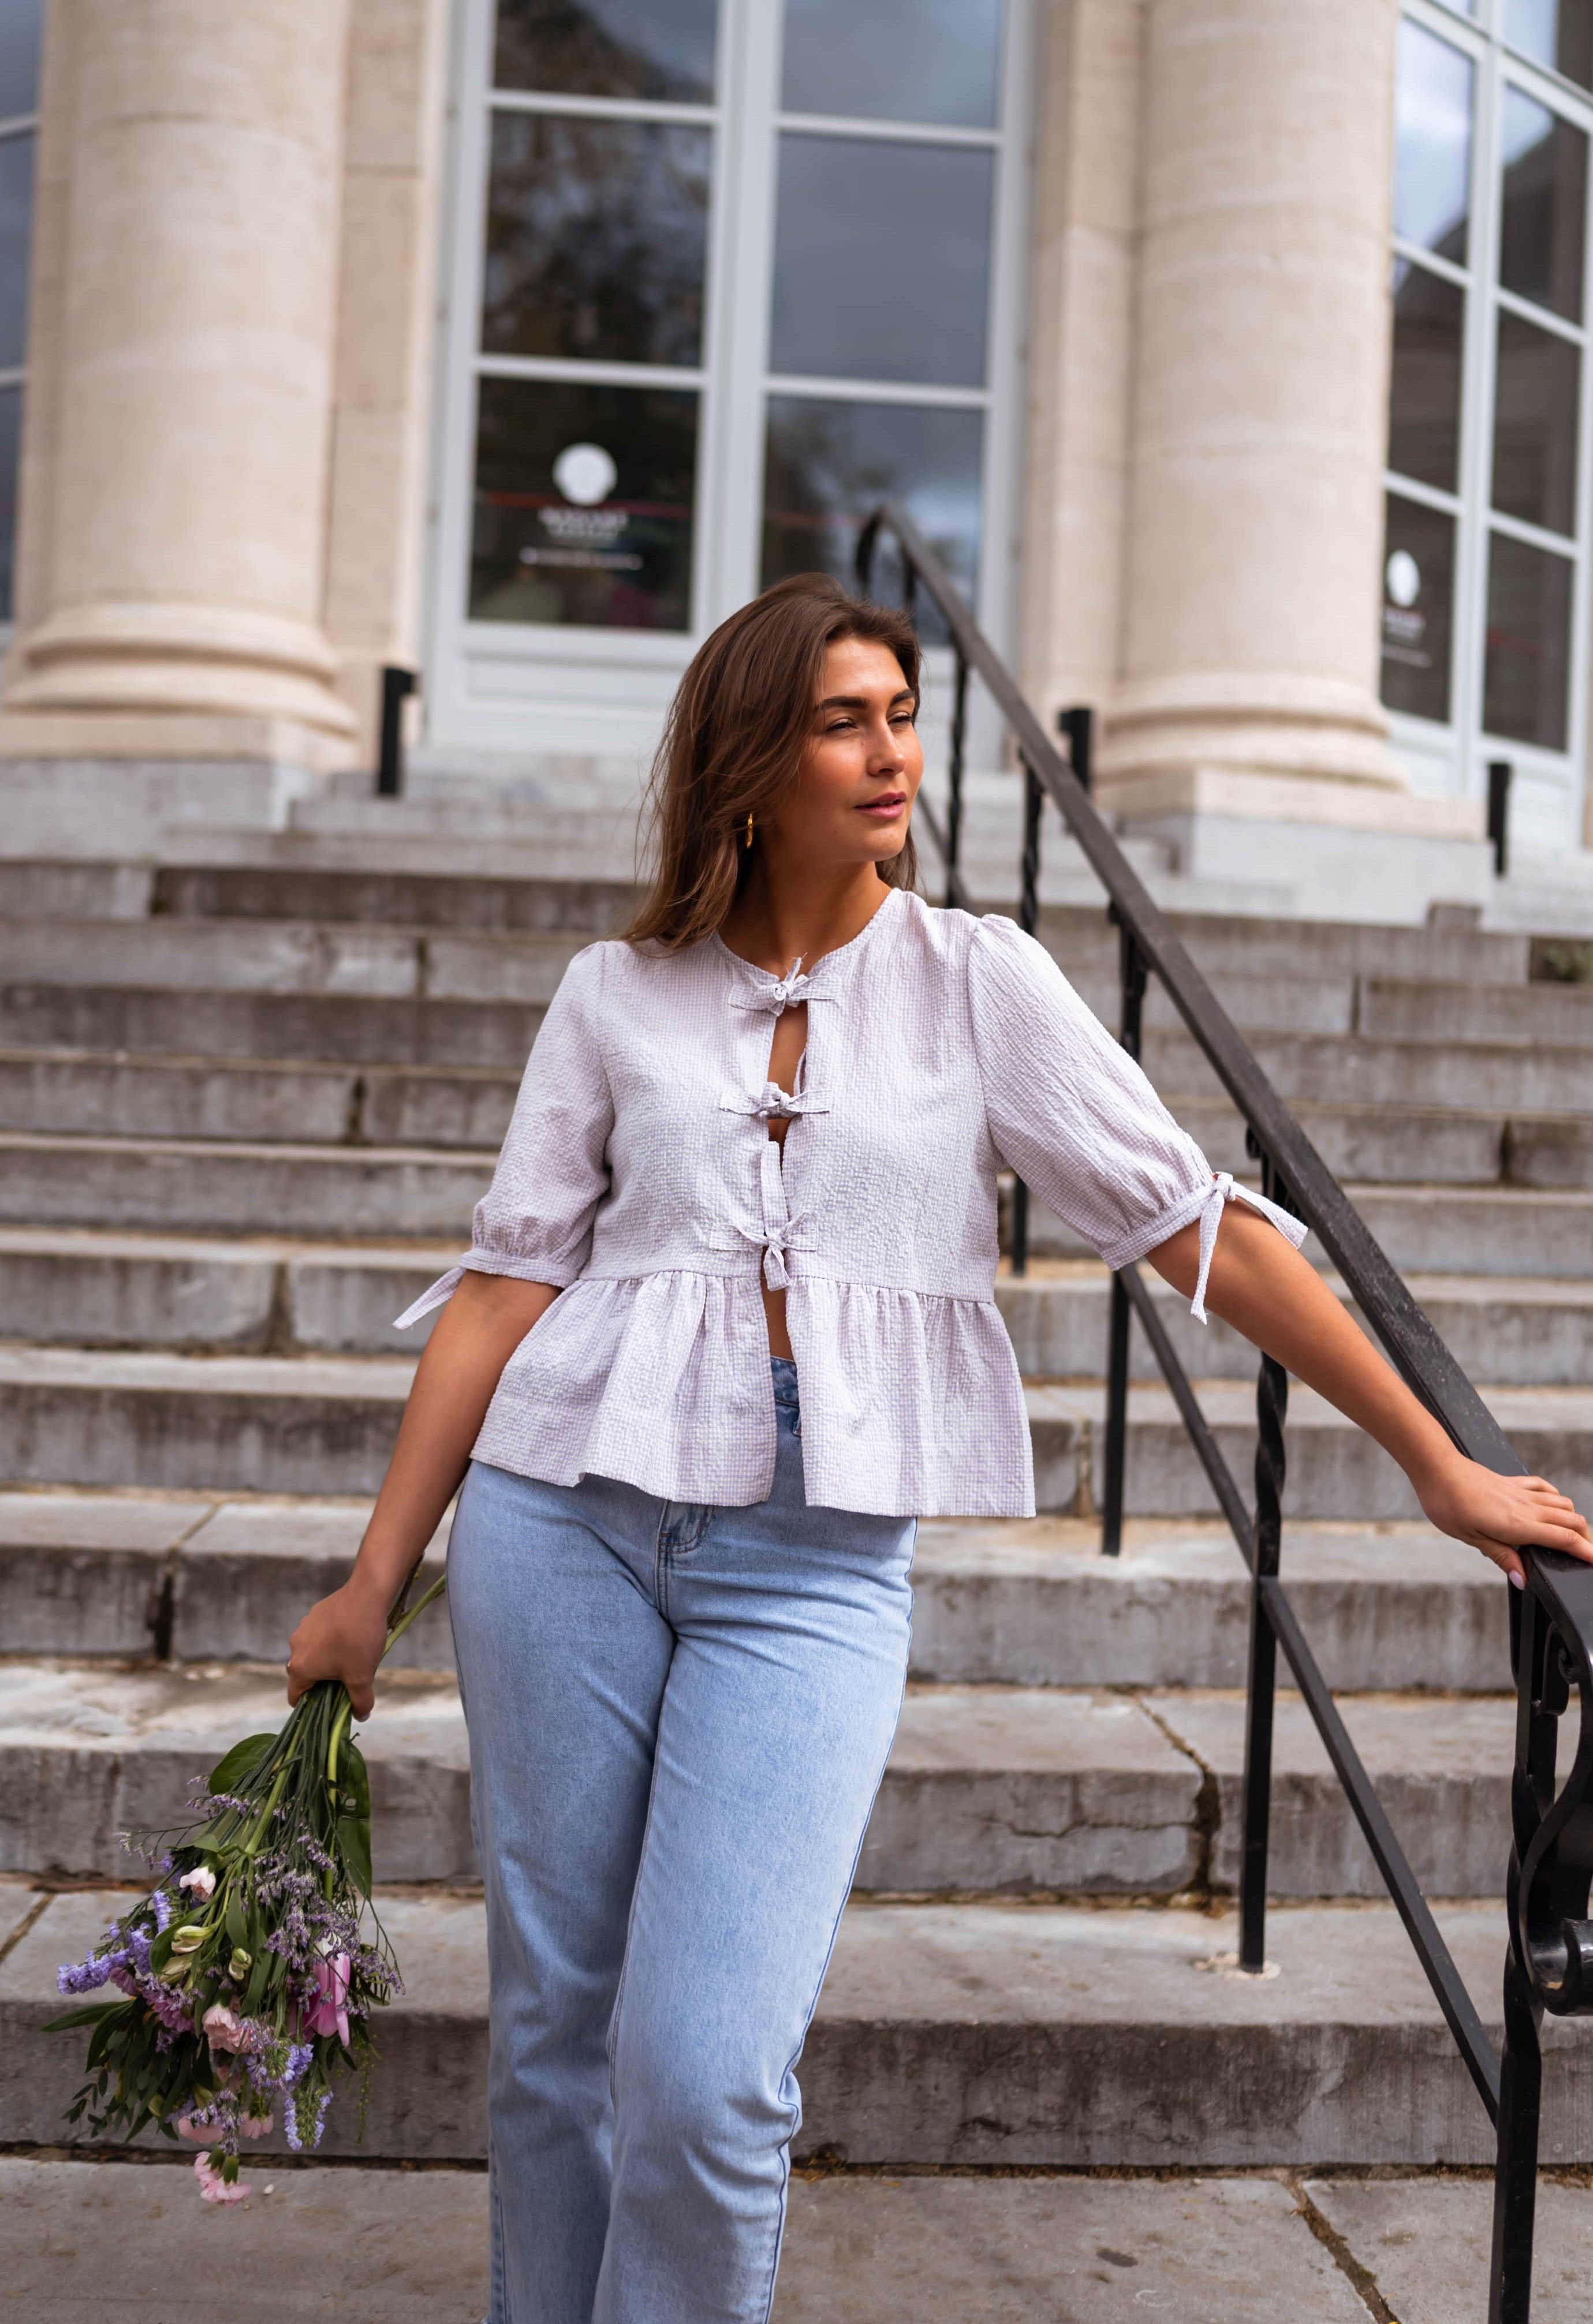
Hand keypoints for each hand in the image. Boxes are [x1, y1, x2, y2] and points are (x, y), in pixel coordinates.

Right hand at [286, 1576, 391, 1717]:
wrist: (366, 1595)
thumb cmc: (360, 1639)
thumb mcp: (362, 1676)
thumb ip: (360, 1701)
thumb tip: (361, 1716)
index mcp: (300, 1667)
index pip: (295, 1697)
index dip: (310, 1706)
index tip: (329, 1705)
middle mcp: (295, 1648)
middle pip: (305, 1675)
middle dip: (323, 1682)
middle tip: (347, 1680)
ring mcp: (303, 1628)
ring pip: (312, 1654)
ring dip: (328, 1660)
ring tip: (353, 1655)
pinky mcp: (314, 1614)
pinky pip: (319, 1636)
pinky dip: (331, 1641)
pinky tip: (351, 1636)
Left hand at [1416, 1453, 1591, 1587]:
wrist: (1436, 1467)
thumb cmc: (1447, 1503)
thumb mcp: (1470, 1537)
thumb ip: (1501, 1556)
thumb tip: (1522, 1579)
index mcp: (1517, 1524)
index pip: (1563, 1538)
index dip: (1585, 1551)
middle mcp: (1525, 1506)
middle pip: (1571, 1521)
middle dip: (1585, 1539)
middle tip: (1587, 1555)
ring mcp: (1521, 1491)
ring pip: (1562, 1503)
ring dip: (1573, 1519)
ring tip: (1572, 1536)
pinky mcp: (1512, 1481)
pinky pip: (1544, 1487)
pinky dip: (1556, 1497)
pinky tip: (1552, 1505)